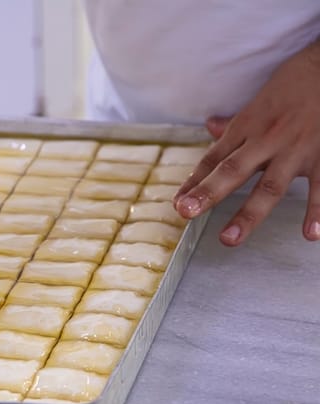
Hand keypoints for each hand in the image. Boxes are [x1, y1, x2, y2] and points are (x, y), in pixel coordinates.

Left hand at [174, 40, 319, 245]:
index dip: (194, 182)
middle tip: (186, 213)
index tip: (178, 202)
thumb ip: (236, 122)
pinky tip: (311, 233)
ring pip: (269, 187)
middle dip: (208, 193)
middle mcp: (267, 140)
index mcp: (249, 126)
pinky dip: (318, 211)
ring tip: (229, 238)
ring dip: (248, 214)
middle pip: (232, 171)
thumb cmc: (297, 82)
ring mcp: (296, 150)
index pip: (214, 159)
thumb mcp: (260, 99)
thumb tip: (210, 127)